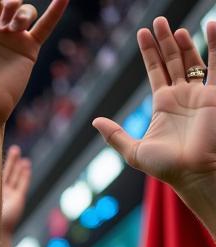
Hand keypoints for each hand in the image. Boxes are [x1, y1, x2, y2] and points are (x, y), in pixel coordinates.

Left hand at [0, 144, 31, 233]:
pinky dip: (24, 174)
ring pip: (14, 176)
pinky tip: (26, 165)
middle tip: (12, 148)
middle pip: (5, 173)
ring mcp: (10, 196)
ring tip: (17, 152)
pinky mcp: (19, 199)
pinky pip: (23, 184)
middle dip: (9, 161)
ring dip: (17, 165)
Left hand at [93, 19, 215, 198]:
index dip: (149, 52)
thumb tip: (95, 121)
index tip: (142, 33)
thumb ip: (115, 135)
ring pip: (192, 59)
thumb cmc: (165, 166)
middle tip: (157, 20)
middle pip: (172, 60)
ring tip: (174, 26)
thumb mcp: (133, 151)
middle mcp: (181, 95)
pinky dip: (214, 45)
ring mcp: (199, 93)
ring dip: (184, 42)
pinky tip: (210, 25)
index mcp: (162, 104)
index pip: (155, 70)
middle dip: (164, 41)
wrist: (192, 173)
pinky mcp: (215, 95)